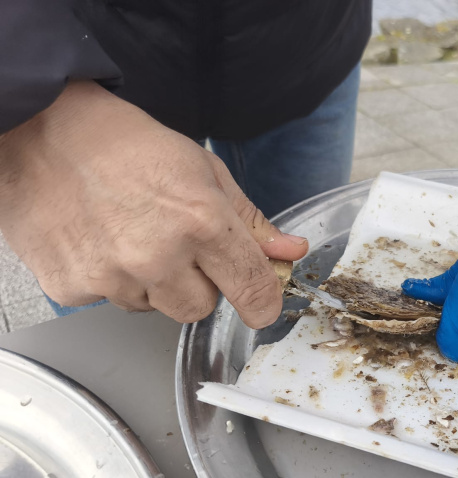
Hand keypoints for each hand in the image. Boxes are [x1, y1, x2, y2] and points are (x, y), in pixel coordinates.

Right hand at [0, 81, 307, 327]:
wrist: (42, 132)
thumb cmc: (126, 145)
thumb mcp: (204, 171)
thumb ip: (250, 221)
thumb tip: (289, 251)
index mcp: (201, 222)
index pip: (251, 288)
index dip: (263, 302)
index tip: (262, 305)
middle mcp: (158, 256)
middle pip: (201, 307)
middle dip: (199, 284)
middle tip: (178, 244)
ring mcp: (111, 277)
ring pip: (156, 308)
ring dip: (155, 284)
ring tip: (133, 236)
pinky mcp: (72, 288)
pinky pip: (112, 302)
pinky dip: (113, 280)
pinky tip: (101, 241)